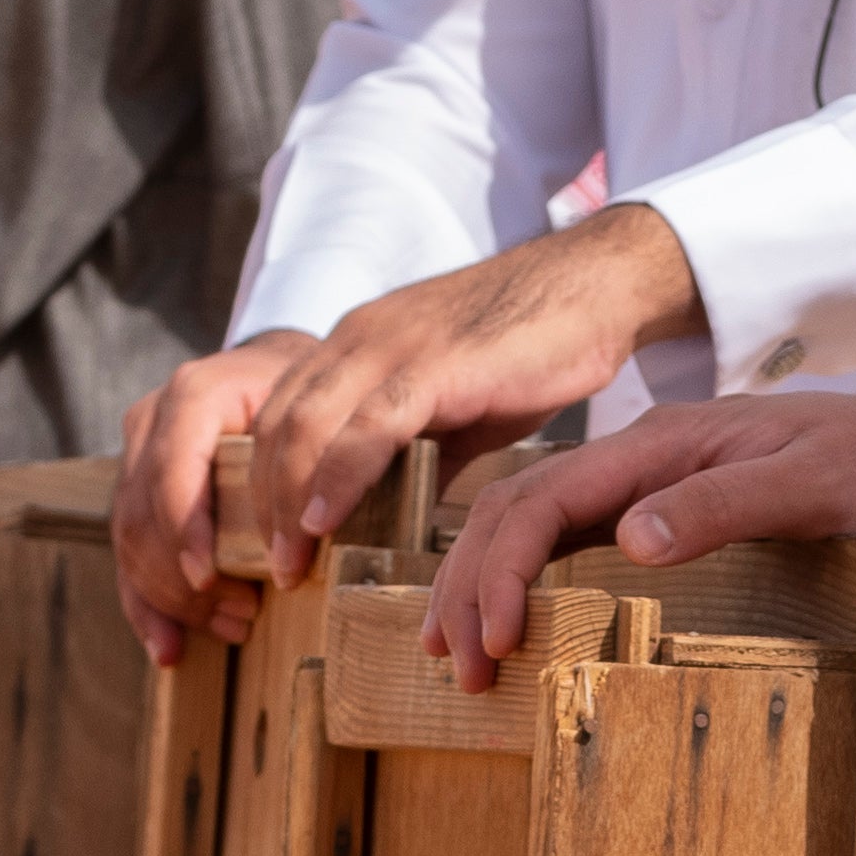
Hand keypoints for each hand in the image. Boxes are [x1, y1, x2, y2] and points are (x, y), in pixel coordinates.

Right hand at [113, 333, 322, 655]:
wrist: (271, 370)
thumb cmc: (303, 398)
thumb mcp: (315, 412)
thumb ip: (310, 458)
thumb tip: (318, 529)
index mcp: (194, 396)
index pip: (171, 471)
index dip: (184, 530)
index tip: (209, 579)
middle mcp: (153, 421)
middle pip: (143, 515)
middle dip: (184, 579)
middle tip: (240, 615)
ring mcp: (136, 455)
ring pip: (129, 540)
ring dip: (173, 598)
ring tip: (228, 628)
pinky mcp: (132, 489)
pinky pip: (127, 556)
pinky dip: (147, 607)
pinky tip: (170, 649)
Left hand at [213, 214, 709, 622]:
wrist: (595, 287)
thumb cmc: (532, 346)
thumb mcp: (459, 407)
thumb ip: (419, 453)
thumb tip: (396, 513)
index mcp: (356, 345)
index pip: (279, 416)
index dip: (263, 484)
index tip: (268, 544)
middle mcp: (358, 337)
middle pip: (274, 426)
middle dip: (260, 504)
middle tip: (269, 569)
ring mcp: (393, 345)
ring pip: (306, 425)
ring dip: (287, 502)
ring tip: (289, 563)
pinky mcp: (436, 363)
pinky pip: (367, 424)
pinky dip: (337, 475)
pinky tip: (325, 522)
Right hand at [425, 385, 855, 673]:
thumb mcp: (814, 485)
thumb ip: (726, 504)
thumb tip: (630, 539)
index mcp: (661, 443)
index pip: (544, 498)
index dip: (502, 568)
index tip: (495, 639)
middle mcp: (640, 461)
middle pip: (517, 511)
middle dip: (469, 585)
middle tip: (454, 668)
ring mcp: (647, 489)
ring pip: (532, 527)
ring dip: (482, 586)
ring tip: (455, 656)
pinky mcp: (663, 516)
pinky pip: (568, 546)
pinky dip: (522, 584)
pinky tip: (508, 628)